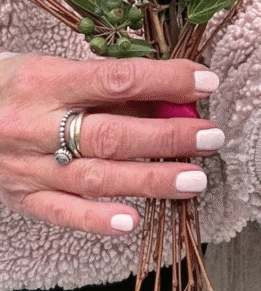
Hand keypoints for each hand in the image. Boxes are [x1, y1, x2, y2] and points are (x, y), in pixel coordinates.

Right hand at [0, 53, 225, 234]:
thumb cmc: (18, 86)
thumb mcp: (56, 69)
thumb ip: (110, 86)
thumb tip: (172, 98)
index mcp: (45, 82)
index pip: (116, 79)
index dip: (165, 80)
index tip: (205, 82)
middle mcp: (34, 125)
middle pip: (112, 135)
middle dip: (169, 137)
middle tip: (211, 137)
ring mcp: (26, 165)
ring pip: (96, 178)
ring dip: (151, 181)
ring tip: (195, 179)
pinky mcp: (22, 196)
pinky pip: (63, 213)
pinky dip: (98, 220)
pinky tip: (134, 222)